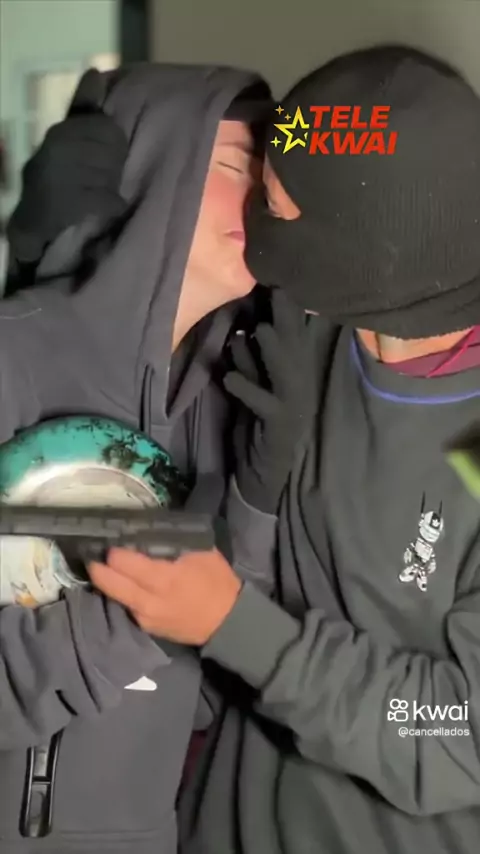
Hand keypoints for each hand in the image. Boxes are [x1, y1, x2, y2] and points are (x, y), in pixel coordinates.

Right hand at [7, 112, 127, 264]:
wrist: (31, 221)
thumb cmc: (57, 176)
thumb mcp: (67, 139)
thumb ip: (83, 108)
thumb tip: (95, 71)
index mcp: (59, 132)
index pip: (109, 129)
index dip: (116, 146)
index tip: (106, 158)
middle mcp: (55, 148)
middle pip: (113, 153)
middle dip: (114, 169)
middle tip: (103, 180)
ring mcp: (57, 176)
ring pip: (110, 177)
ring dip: (112, 188)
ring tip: (99, 193)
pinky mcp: (63, 203)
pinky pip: (105, 199)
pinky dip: (112, 205)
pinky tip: (108, 207)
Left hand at [88, 548, 241, 644]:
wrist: (228, 622)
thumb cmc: (217, 583)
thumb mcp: (203, 553)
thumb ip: (175, 542)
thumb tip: (153, 530)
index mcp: (164, 578)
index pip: (123, 563)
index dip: (113, 551)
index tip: (109, 540)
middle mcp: (148, 600)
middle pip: (109, 582)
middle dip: (97, 566)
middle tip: (93, 553)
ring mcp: (145, 617)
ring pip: (113, 596)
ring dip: (106, 580)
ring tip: (102, 566)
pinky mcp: (147, 627)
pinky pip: (126, 606)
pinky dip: (121, 593)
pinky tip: (122, 583)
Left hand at [224, 288, 317, 513]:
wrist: (261, 471)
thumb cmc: (256, 422)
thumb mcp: (254, 382)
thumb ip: (252, 358)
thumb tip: (244, 325)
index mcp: (295, 371)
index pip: (295, 332)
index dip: (289, 304)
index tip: (278, 272)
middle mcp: (299, 384)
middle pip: (296, 346)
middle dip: (288, 318)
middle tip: (277, 286)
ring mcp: (293, 406)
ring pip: (286, 374)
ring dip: (274, 353)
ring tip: (261, 329)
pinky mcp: (278, 426)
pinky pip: (263, 405)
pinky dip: (246, 390)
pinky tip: (230, 379)